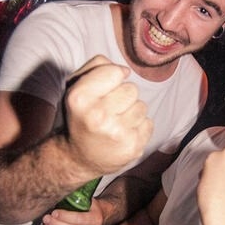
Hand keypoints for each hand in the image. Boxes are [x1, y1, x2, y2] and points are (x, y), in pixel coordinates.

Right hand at [64, 55, 153, 174]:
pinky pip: (148, 123)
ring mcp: (117, 134)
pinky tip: (123, 134)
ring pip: (142, 106)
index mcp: (80, 98)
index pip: (115, 72)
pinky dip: (138, 127)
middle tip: (108, 110)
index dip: (111, 78)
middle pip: (132, 89)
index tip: (102, 90)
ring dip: (131, 112)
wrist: (79, 158)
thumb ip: (97, 66)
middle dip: (122, 96)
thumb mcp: (76, 86)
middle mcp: (98, 117)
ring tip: (115, 123)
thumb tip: (125, 71)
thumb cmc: (81, 117)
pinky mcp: (133, 147)